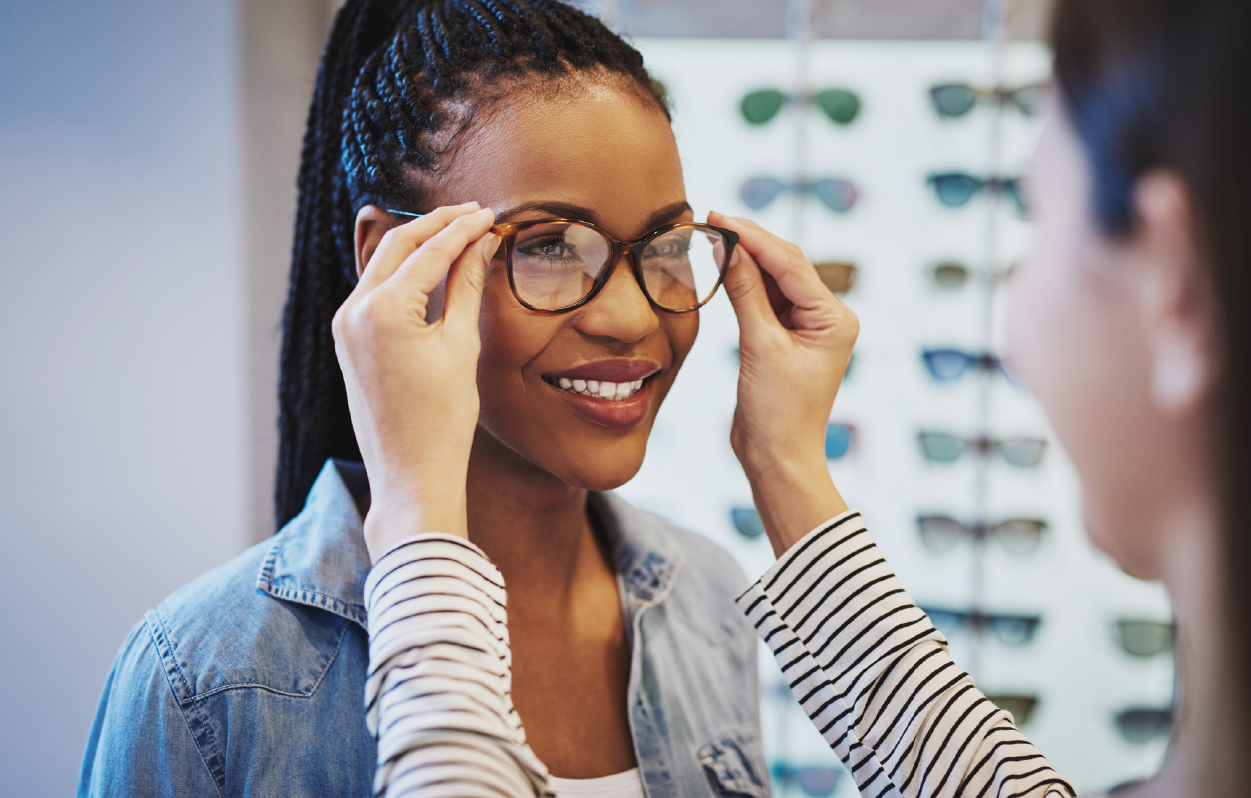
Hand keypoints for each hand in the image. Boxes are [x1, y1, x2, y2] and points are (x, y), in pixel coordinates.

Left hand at [332, 202, 497, 559]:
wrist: (411, 476)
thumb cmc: (442, 420)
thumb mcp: (461, 346)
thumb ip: (467, 287)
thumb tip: (481, 245)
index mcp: (382, 309)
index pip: (429, 251)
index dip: (464, 229)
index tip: (491, 215)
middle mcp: (353, 311)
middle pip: (397, 245)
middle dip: (437, 225)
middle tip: (475, 214)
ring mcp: (345, 326)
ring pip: (382, 264)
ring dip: (418, 245)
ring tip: (458, 233)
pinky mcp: (347, 342)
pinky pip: (375, 291)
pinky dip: (403, 273)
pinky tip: (431, 268)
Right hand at [711, 211, 857, 554]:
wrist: (777, 459)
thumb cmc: (777, 412)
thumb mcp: (760, 346)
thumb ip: (745, 293)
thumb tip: (727, 247)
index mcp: (835, 318)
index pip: (789, 264)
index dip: (753, 238)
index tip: (719, 217)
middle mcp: (828, 318)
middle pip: (785, 265)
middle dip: (749, 242)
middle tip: (711, 219)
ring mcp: (808, 328)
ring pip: (774, 280)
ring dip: (744, 260)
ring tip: (712, 235)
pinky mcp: (786, 339)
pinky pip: (765, 300)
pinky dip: (743, 284)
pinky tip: (722, 265)